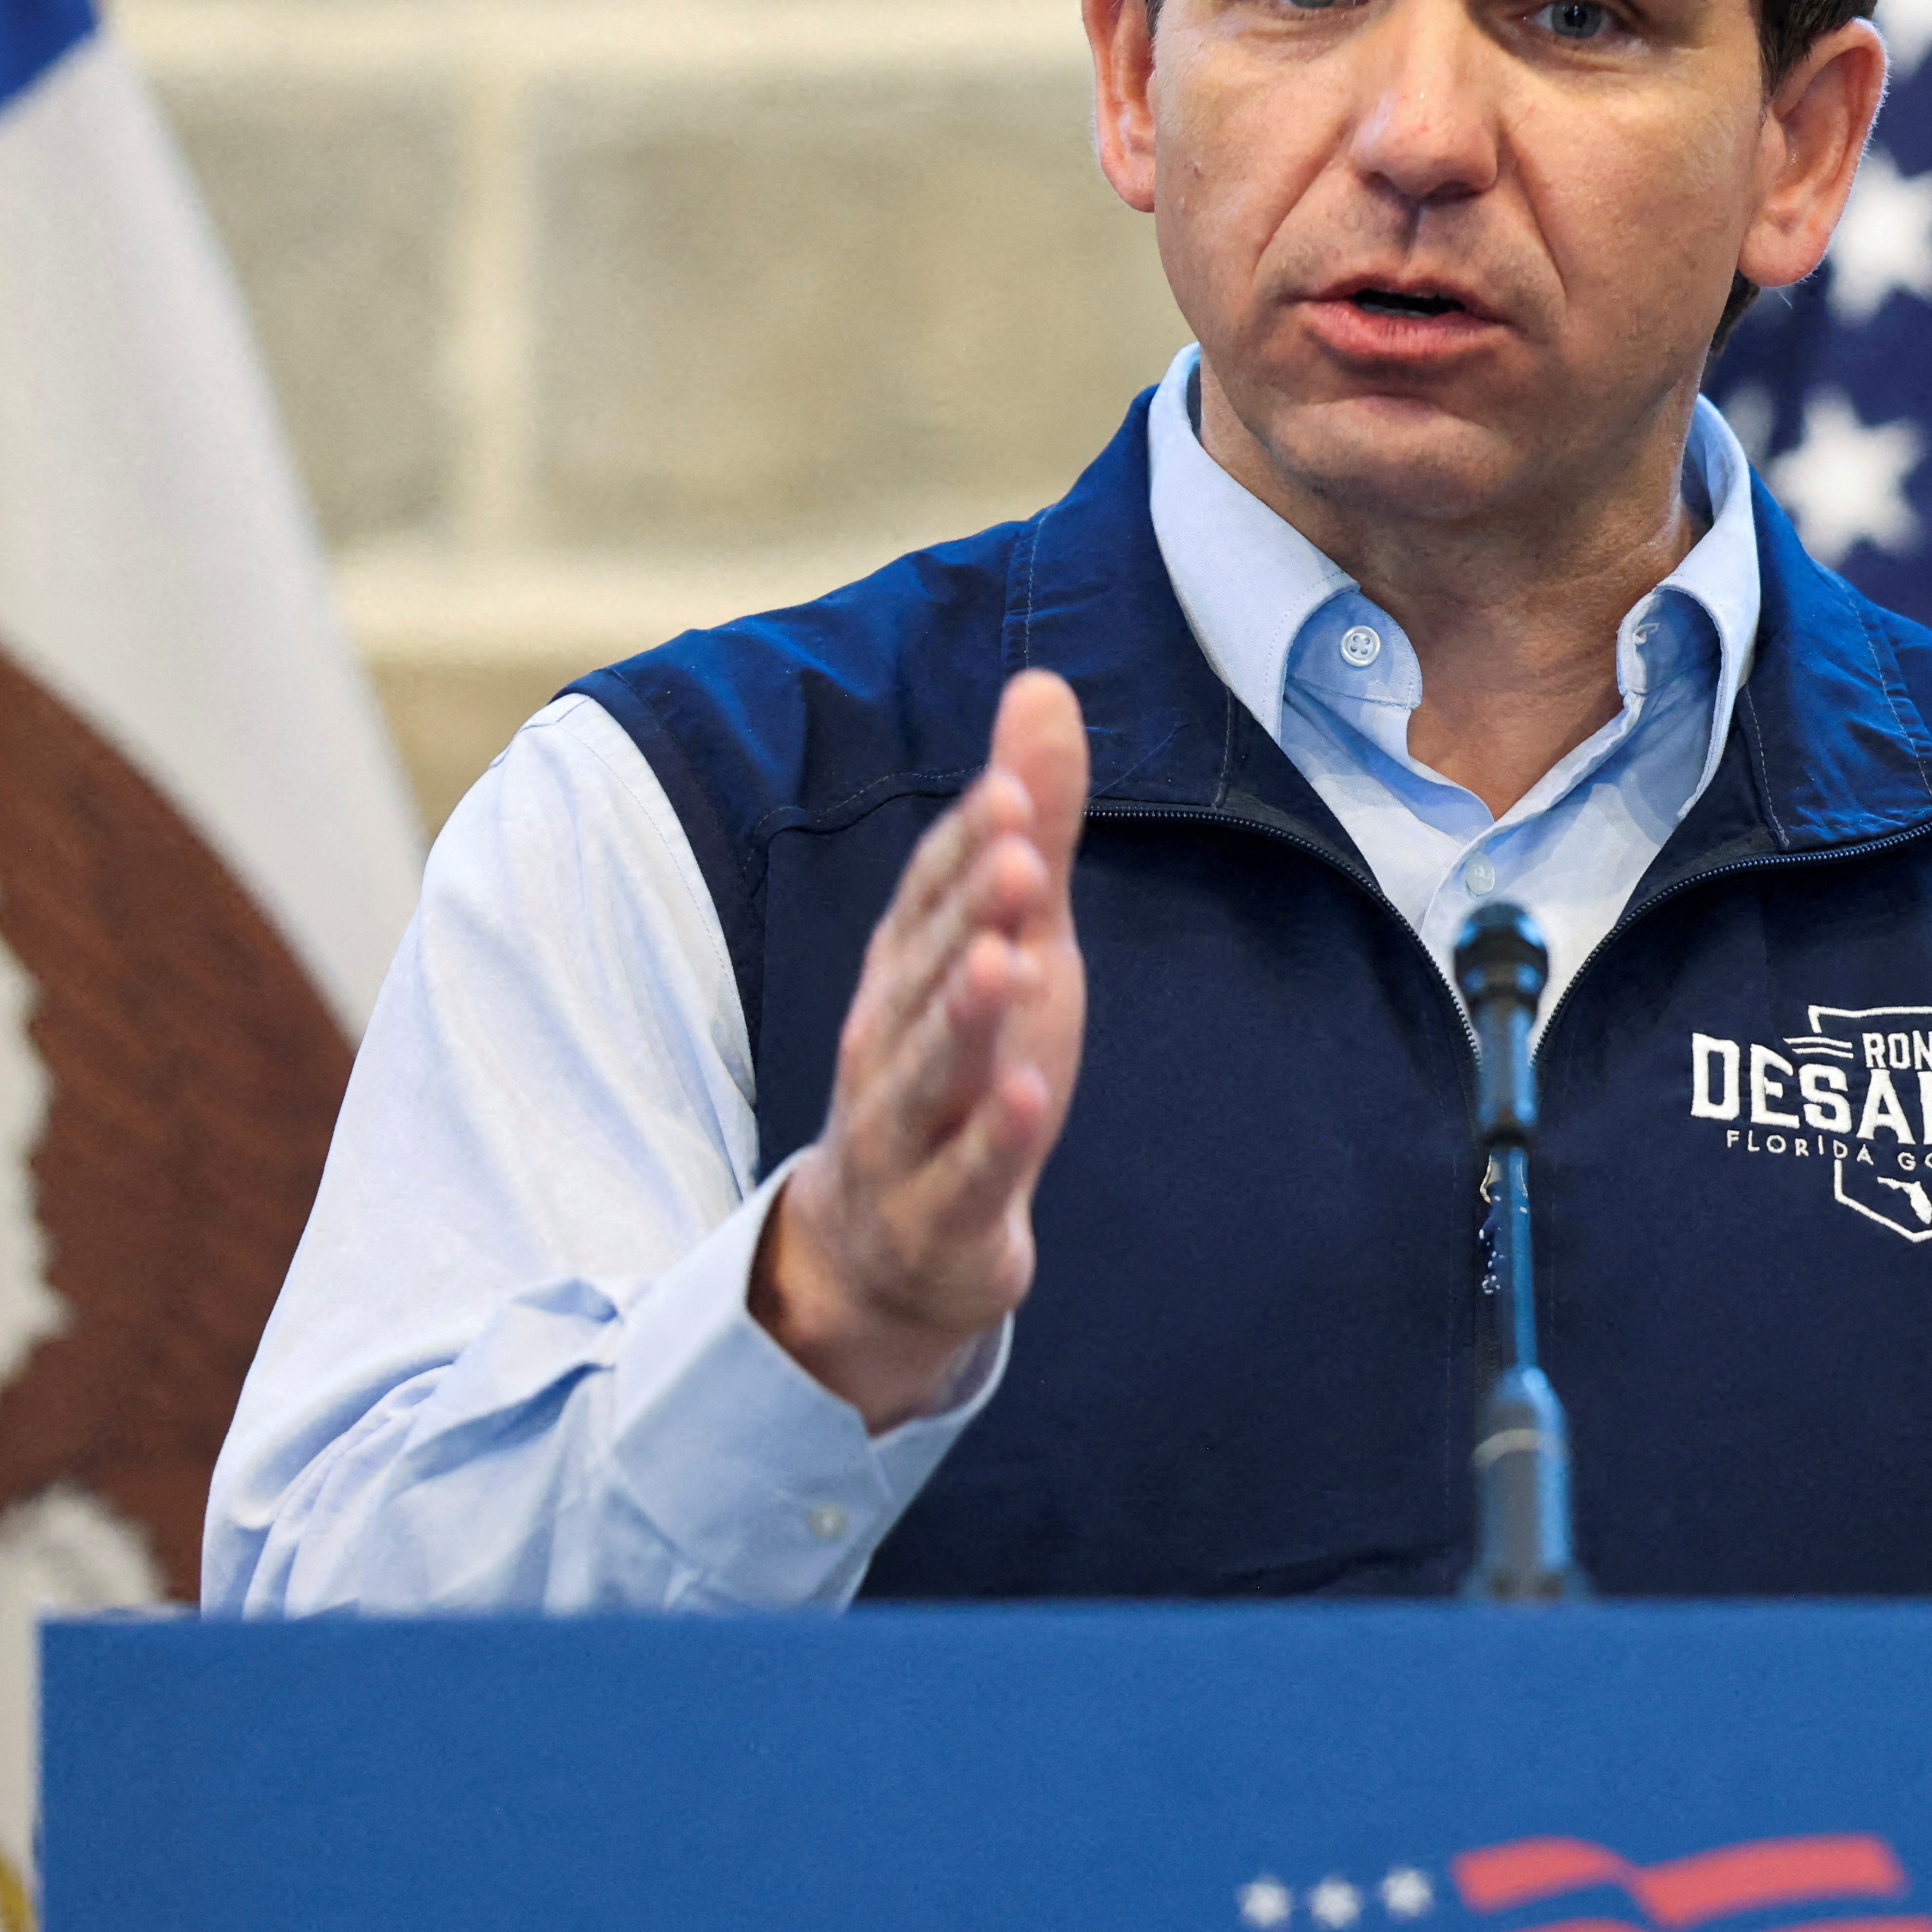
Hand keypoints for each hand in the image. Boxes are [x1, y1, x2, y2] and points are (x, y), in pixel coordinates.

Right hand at [754, 670, 1088, 1428]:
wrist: (888, 1246)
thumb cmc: (961, 1064)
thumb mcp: (1010, 937)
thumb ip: (1031, 823)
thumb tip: (1043, 685)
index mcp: (907, 964)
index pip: (932, 892)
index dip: (970, 843)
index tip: (1013, 788)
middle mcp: (890, 1036)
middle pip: (927, 968)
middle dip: (968, 910)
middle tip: (1017, 852)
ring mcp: (905, 1130)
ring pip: (930, 1067)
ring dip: (965, 1014)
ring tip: (1007, 960)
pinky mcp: (942, 1214)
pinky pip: (966, 1173)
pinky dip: (993, 1136)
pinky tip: (1030, 1093)